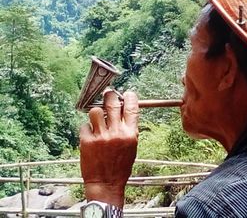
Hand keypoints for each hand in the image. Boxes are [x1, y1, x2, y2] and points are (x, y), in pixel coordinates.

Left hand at [79, 91, 138, 207]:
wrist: (106, 184)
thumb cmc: (120, 167)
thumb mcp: (132, 147)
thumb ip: (128, 129)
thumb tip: (124, 111)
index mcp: (130, 134)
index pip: (131, 108)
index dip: (129, 97)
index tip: (127, 93)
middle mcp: (116, 133)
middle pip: (112, 103)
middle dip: (110, 96)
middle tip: (108, 94)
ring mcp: (101, 136)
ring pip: (95, 111)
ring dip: (96, 113)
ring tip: (97, 119)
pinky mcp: (87, 141)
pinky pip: (84, 125)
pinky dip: (86, 128)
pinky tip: (90, 135)